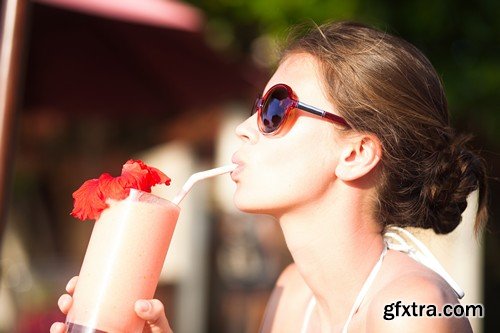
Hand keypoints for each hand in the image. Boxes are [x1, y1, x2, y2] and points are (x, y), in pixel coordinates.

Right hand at [50, 276, 172, 332]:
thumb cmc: (158, 332)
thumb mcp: (158, 318)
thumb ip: (155, 310)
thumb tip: (140, 305)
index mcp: (114, 305)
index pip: (92, 291)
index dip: (78, 286)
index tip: (73, 284)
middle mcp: (102, 319)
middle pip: (77, 308)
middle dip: (66, 303)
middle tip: (67, 302)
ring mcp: (98, 332)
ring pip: (72, 328)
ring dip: (59, 327)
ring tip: (59, 328)